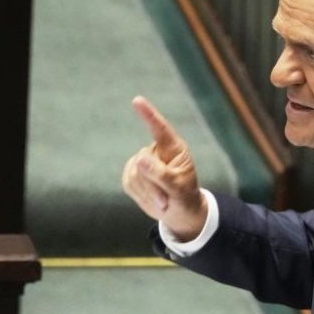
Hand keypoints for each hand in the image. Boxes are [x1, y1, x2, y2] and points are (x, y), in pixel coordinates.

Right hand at [121, 96, 207, 240]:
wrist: (179, 212)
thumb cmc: (185, 196)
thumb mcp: (178, 187)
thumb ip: (160, 173)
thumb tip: (138, 158)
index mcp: (173, 148)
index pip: (159, 129)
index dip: (148, 114)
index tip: (137, 100)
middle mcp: (156, 151)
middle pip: (144, 162)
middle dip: (153, 185)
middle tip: (166, 202)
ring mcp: (141, 162)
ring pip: (135, 174)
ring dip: (148, 193)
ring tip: (163, 203)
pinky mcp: (131, 174)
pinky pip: (129, 183)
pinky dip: (141, 196)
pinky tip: (152, 200)